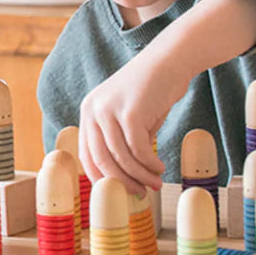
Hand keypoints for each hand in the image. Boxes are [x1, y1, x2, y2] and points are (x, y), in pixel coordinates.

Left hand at [78, 52, 173, 194]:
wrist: (169, 61)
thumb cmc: (151, 92)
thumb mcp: (127, 116)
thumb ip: (119, 140)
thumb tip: (123, 178)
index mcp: (88, 112)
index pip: (86, 154)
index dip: (101, 178)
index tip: (119, 192)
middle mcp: (93, 110)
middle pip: (101, 160)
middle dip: (121, 182)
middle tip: (140, 193)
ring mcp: (109, 110)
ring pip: (121, 157)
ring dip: (140, 176)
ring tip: (155, 183)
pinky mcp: (130, 112)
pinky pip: (138, 150)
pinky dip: (150, 164)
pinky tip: (160, 168)